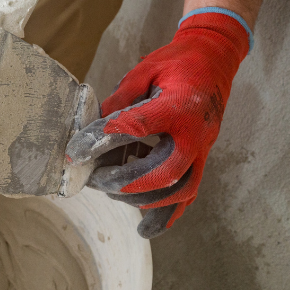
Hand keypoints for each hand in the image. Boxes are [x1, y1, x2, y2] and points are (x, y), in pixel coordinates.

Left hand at [66, 10, 249, 237]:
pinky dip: (166, 216)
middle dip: (125, 182)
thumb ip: (119, 100)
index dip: (102, 141)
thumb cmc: (176, 63)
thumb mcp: (144, 71)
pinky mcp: (202, 159)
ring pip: (178, 190)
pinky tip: (143, 229)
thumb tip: (90, 129)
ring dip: (142, 199)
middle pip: (163, 172)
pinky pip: (188, 196)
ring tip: (111, 192)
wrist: (214, 60)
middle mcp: (194, 133)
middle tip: (95, 179)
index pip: (135, 128)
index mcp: (178, 105)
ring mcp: (202, 150)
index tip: (75, 153)